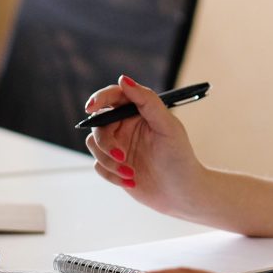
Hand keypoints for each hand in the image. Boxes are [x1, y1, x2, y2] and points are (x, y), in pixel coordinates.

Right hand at [85, 75, 206, 218]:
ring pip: (94, 144)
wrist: (182, 194)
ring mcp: (118, 145)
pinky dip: (111, 175)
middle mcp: (126, 126)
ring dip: (109, 160)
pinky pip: (98, 165)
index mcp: (139, 112)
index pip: (114, 96)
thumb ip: (147, 101)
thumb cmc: (179, 157)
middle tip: (120, 154)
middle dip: (105, 140)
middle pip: (98, 123)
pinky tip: (132, 181)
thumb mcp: (167, 126)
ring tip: (131, 173)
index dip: (99, 98)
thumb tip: (123, 79)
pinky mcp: (113, 166)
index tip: (91, 107)